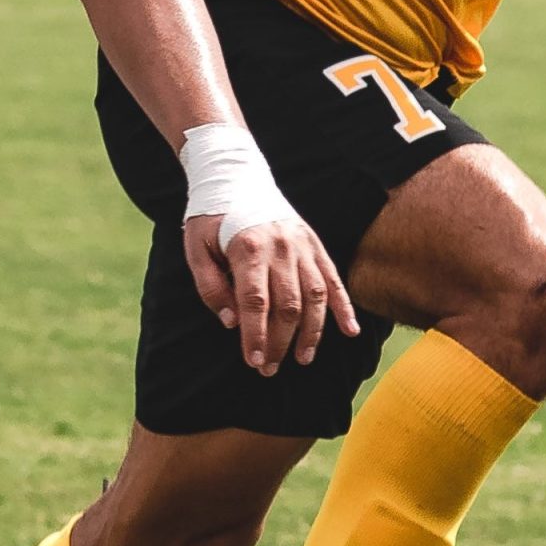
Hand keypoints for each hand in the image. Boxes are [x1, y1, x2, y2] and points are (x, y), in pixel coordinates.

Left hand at [184, 215, 360, 375]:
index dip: (256, 335)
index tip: (255, 361)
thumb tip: (232, 323)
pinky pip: (333, 279)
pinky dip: (344, 306)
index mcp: (249, 248)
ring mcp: (302, 245)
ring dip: (311, 333)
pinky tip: (349, 331)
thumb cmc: (211, 218)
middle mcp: (281, 247)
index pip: (256, 302)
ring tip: (302, 359)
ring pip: (314, 297)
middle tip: (269, 369)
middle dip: (280, 342)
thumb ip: (211, 287)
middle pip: (287, 305)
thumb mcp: (196, 249)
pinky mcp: (314, 244)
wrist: (236, 176)